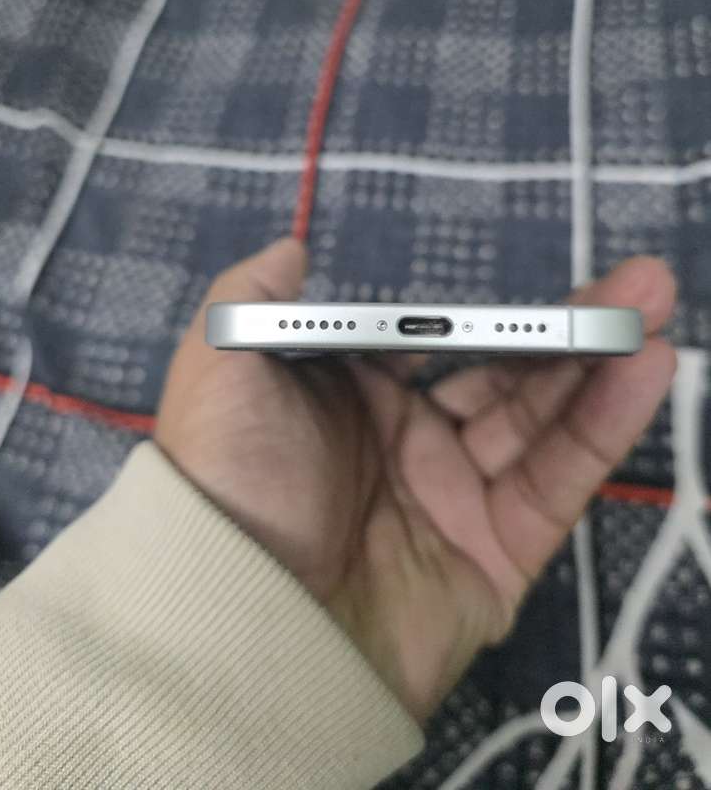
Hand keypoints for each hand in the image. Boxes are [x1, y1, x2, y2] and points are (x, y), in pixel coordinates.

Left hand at [155, 239, 675, 722]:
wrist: (244, 622)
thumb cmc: (229, 485)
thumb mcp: (218, 373)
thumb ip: (253, 299)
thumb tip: (292, 248)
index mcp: (354, 396)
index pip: (438, 341)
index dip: (490, 314)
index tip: (535, 283)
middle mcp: (409, 442)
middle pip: (504, 375)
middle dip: (568, 329)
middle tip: (638, 282)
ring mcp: (455, 498)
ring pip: (540, 421)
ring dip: (599, 365)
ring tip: (651, 309)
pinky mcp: (493, 555)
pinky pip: (557, 482)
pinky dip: (602, 428)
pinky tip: (641, 372)